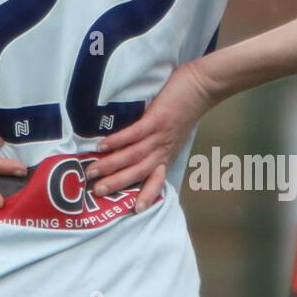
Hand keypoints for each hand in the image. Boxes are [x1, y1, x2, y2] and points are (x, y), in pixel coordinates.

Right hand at [84, 60, 216, 213]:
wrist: (204, 86)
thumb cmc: (187, 106)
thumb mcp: (175, 131)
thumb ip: (159, 141)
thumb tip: (137, 147)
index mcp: (167, 153)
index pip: (156, 179)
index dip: (146, 195)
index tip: (134, 210)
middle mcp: (163, 149)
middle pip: (138, 171)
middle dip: (117, 183)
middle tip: (96, 192)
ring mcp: (160, 135)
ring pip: (133, 156)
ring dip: (111, 166)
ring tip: (92, 171)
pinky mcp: (157, 119)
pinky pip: (135, 134)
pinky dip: (118, 142)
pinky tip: (103, 146)